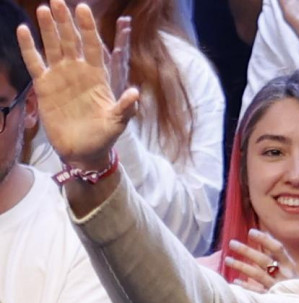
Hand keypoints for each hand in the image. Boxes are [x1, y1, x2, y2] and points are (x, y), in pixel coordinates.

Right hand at [17, 0, 138, 169]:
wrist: (84, 151)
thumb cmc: (104, 136)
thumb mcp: (117, 122)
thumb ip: (125, 108)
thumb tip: (134, 93)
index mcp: (98, 75)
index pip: (93, 46)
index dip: (88, 27)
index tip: (83, 8)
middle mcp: (79, 71)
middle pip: (72, 40)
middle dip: (66, 20)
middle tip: (58, 1)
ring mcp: (61, 76)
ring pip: (54, 46)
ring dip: (48, 28)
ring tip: (43, 9)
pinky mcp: (45, 86)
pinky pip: (35, 62)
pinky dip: (29, 47)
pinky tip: (24, 30)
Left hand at [223, 229, 297, 292]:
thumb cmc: (293, 282)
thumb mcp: (288, 267)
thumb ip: (276, 254)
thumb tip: (264, 233)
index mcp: (290, 264)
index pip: (277, 248)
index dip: (264, 239)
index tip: (251, 232)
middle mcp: (285, 275)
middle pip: (264, 260)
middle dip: (247, 251)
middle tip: (231, 243)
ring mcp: (278, 287)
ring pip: (257, 275)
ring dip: (241, 266)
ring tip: (227, 260)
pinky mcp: (273, 298)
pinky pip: (256, 292)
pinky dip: (246, 286)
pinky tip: (235, 281)